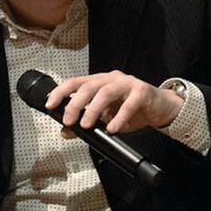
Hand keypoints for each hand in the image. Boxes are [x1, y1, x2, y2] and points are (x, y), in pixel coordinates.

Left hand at [45, 71, 183, 134]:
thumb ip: (86, 123)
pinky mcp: (142, 91)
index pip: (76, 82)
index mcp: (100, 82)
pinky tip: (113, 128)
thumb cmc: (132, 111)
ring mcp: (128, 83)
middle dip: (75, 104)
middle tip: (70, 121)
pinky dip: (119, 117)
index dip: (61, 92)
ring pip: (106, 92)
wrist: (160, 109)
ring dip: (94, 110)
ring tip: (88, 125)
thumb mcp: (106, 119)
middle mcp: (112, 79)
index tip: (50, 105)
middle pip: (89, 86)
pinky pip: (129, 103)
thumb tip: (65, 131)